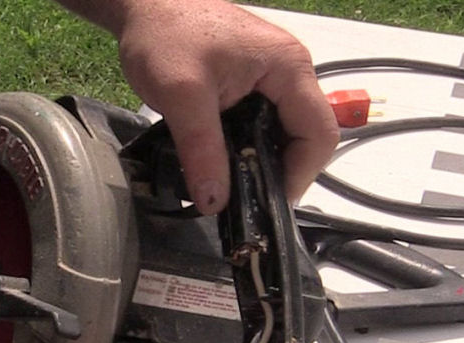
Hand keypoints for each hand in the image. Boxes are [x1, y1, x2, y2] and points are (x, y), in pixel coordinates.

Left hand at [114, 0, 338, 213]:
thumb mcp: (182, 96)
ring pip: (286, 134)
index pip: (319, 133)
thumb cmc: (165, 34)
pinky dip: (251, 148)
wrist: (143, 4)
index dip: (300, 174)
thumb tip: (215, 202)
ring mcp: (274, 78)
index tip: (268, 202)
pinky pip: (266, 125)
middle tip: (249, 200)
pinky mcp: (255, 85)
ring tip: (236, 186)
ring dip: (264, 162)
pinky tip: (228, 164)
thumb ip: (202, 150)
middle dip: (282, 172)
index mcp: (289, 67)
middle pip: (307, 137)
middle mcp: (291, 72)